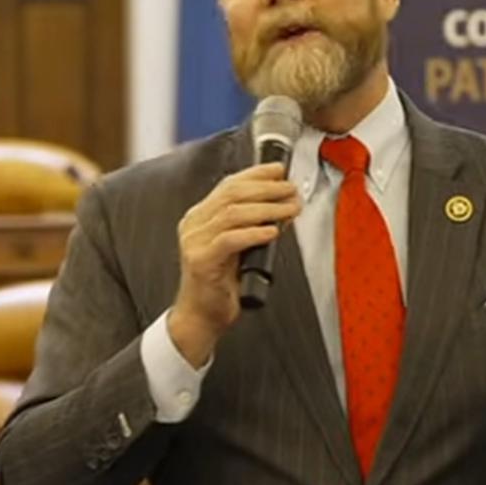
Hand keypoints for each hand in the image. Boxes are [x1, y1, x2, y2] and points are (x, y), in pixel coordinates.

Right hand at [168, 162, 301, 367]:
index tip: (280, 170)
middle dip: (267, 188)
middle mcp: (194, 224)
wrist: (202, 315)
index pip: (229, 184)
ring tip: (289, 208)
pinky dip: (254, 233)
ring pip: (233, 213)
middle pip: (232, 193)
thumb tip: (284, 204)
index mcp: (201, 216)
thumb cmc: (221, 282)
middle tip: (291, 190)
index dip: (256, 174)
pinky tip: (272, 231)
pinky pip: (230, 240)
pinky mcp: (200, 261)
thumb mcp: (241, 246)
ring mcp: (194, 242)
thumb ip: (255, 224)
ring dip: (267, 208)